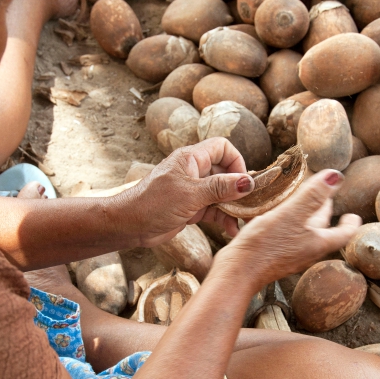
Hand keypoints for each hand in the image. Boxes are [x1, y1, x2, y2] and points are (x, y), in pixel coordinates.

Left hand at [124, 138, 255, 246]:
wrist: (129, 226)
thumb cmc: (154, 203)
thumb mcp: (191, 194)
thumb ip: (220, 188)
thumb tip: (248, 182)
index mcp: (192, 158)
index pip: (222, 148)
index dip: (236, 161)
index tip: (242, 181)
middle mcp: (194, 171)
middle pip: (225, 173)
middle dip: (239, 189)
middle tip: (251, 205)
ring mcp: (193, 191)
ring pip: (221, 194)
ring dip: (233, 207)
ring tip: (244, 221)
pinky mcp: (191, 208)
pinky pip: (214, 210)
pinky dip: (223, 219)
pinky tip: (231, 230)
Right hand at [215, 170, 361, 289]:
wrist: (238, 272)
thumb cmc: (265, 245)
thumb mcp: (291, 214)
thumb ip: (313, 195)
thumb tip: (337, 176)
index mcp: (318, 243)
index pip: (343, 233)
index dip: (351, 223)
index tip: (353, 215)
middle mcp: (307, 251)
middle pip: (322, 230)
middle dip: (324, 211)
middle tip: (325, 196)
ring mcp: (289, 254)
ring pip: (303, 232)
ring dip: (305, 216)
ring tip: (300, 202)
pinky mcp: (273, 255)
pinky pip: (286, 235)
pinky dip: (286, 222)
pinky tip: (275, 215)